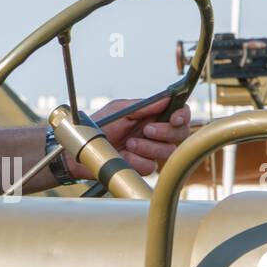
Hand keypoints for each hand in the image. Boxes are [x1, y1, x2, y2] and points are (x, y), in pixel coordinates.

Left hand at [68, 97, 191, 179]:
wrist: (83, 148)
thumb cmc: (99, 126)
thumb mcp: (119, 110)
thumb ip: (144, 106)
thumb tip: (167, 98)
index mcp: (152, 117)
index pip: (179, 114)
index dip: (183, 115)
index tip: (175, 118)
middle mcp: (155, 134)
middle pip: (180, 134)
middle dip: (166, 132)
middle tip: (146, 130)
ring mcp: (150, 152)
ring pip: (167, 151)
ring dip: (147, 147)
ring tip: (128, 144)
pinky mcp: (142, 168)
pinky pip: (151, 166)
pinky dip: (135, 160)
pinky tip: (123, 156)